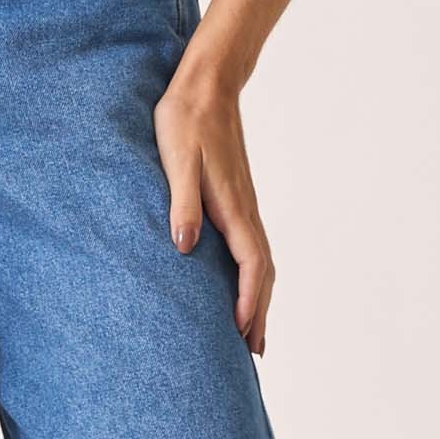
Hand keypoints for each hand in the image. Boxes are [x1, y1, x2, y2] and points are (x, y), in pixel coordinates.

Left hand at [153, 45, 274, 354]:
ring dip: (259, 299)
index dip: (247, 300)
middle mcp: (245, 210)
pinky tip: (241, 286)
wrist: (206, 85)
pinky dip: (253, 277)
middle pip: (262, 272)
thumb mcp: (177, 160)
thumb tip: (185, 247)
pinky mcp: (236, 199)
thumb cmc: (186, 120)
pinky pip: (252, 249)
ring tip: (252, 334)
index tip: (241, 332)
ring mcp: (243, 206)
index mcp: (233, 206)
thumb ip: (181, 203)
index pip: (251, 264)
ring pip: (260, 262)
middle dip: (259, 313)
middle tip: (254, 353)